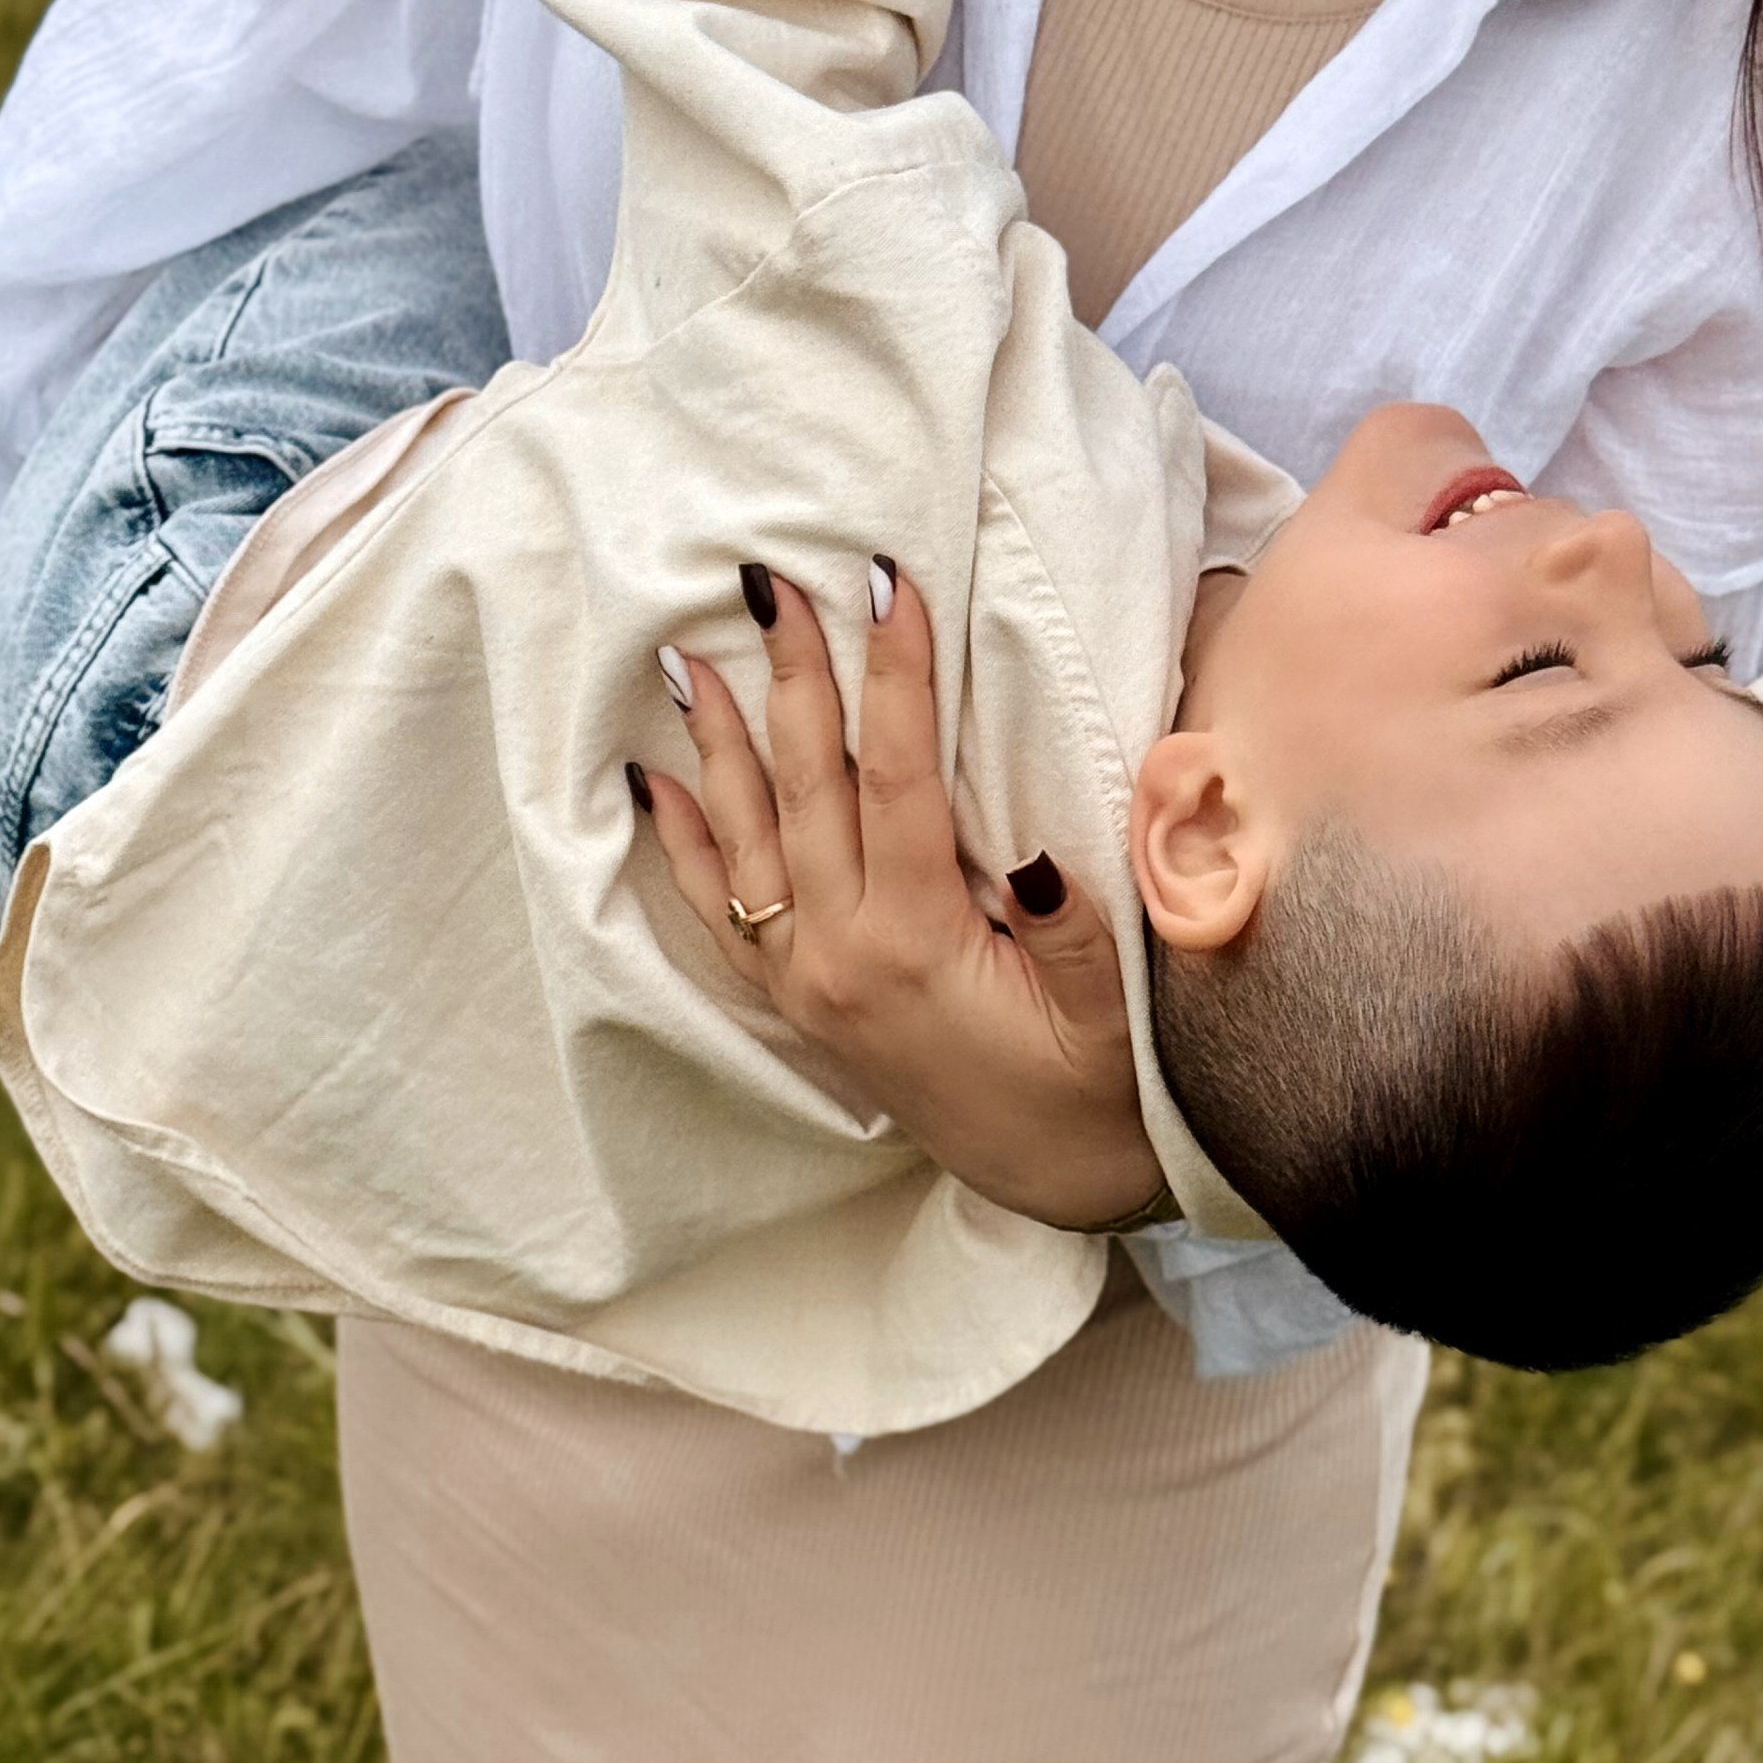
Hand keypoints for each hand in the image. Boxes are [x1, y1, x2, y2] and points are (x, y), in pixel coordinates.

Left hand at [639, 567, 1166, 1229]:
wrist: (1050, 1178)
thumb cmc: (1094, 1089)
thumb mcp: (1107, 1011)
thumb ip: (1068, 931)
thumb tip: (1027, 852)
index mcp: (915, 943)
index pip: (898, 777)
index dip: (896, 677)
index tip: (887, 586)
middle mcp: (838, 955)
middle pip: (807, 785)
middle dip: (792, 676)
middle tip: (772, 584)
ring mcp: (803, 978)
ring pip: (744, 835)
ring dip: (718, 740)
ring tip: (691, 656)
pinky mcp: (793, 998)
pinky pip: (717, 906)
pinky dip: (682, 838)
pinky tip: (655, 777)